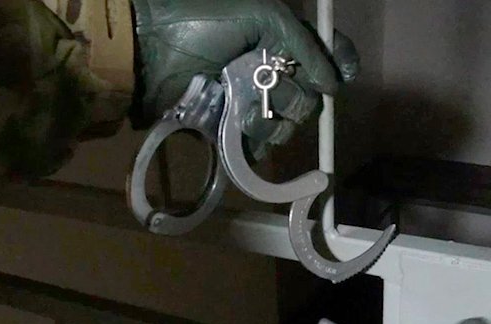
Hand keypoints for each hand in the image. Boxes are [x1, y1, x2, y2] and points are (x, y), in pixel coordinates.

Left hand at [133, 0, 357, 157]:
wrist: (149, 50)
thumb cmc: (201, 20)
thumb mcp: (260, 13)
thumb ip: (302, 42)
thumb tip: (334, 84)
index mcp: (282, 38)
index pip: (327, 52)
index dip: (341, 64)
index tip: (341, 77)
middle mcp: (273, 69)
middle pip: (313, 94)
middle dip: (298, 92)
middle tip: (271, 81)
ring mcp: (254, 99)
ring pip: (291, 122)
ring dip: (276, 117)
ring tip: (247, 106)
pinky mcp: (233, 127)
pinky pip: (263, 143)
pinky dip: (259, 139)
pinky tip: (244, 127)